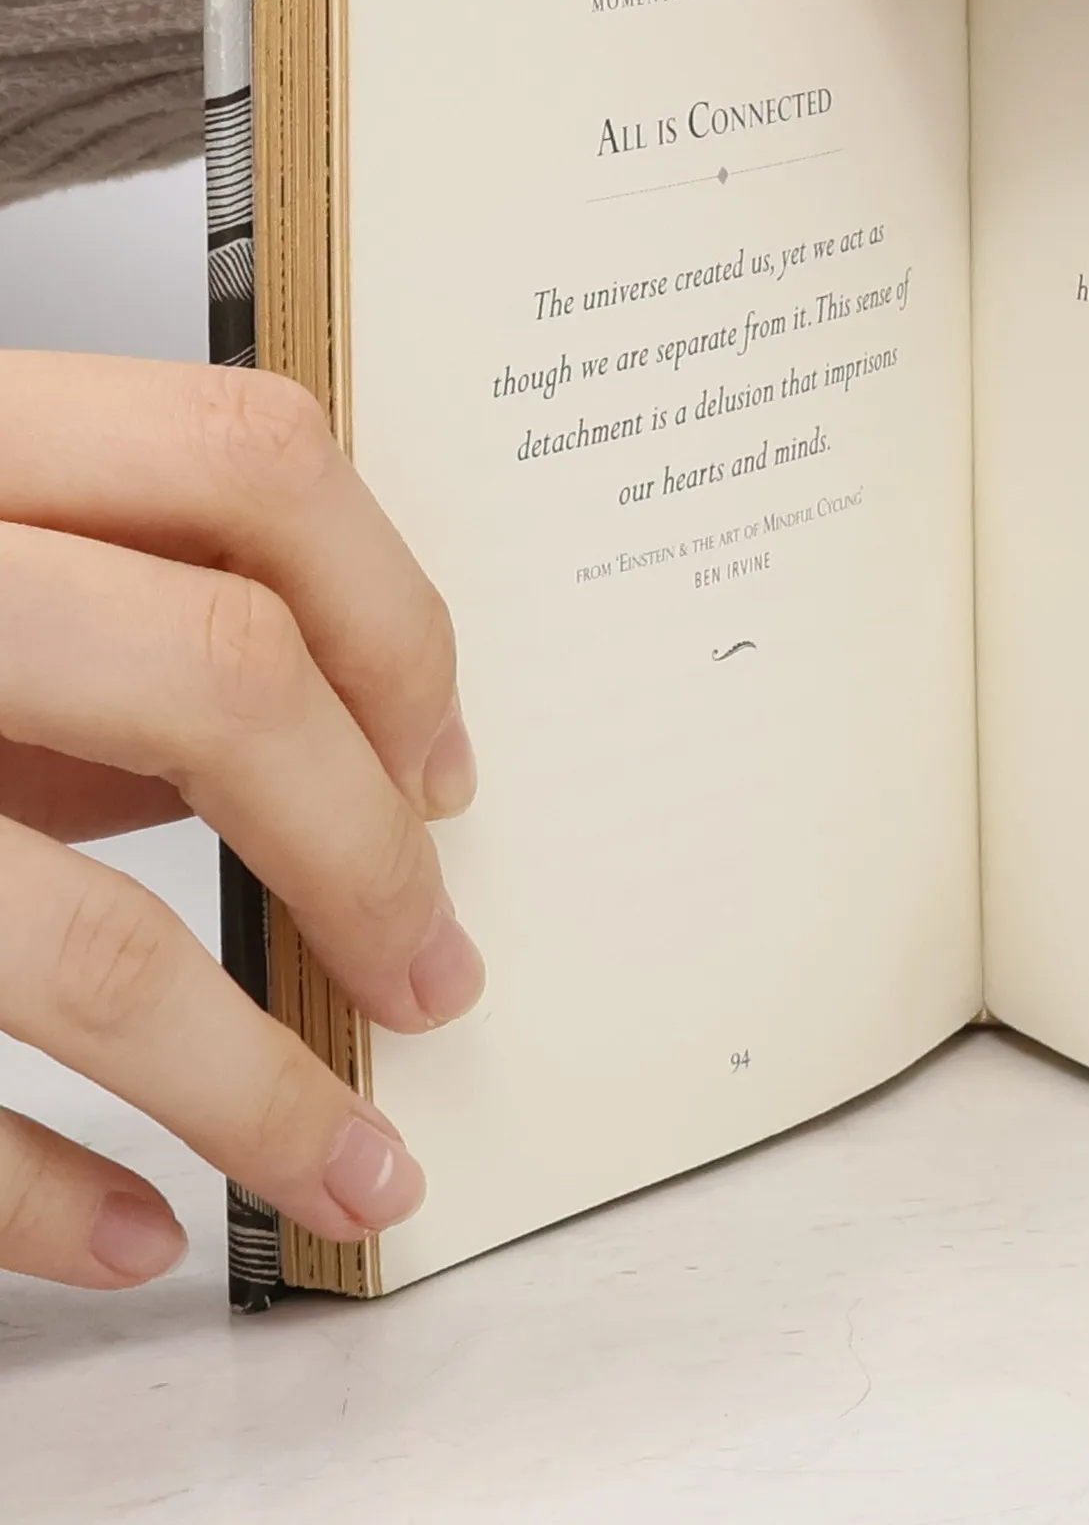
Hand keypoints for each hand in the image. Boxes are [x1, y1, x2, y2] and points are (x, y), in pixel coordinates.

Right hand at [0, 354, 484, 1288]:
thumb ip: (116, 613)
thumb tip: (348, 748)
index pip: (253, 461)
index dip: (396, 618)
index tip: (448, 764)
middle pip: (220, 675)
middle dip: (369, 852)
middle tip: (437, 970)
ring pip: (83, 942)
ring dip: (258, 1088)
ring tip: (359, 1170)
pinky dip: (37, 1197)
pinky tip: (143, 1228)